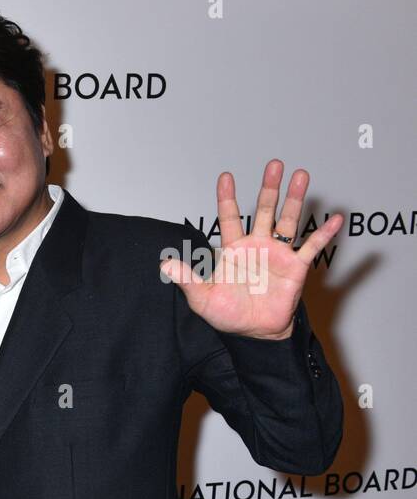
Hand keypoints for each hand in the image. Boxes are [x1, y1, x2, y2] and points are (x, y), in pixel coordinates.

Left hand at [160, 160, 342, 339]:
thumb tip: (163, 265)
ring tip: (302, 176)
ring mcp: (278, 254)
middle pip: (264, 210)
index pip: (229, 217)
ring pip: (289, 220)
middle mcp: (257, 245)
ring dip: (295, 199)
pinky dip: (324, 234)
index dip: (226, 197)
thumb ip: (187, 279)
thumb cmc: (228, 315)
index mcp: (234, 249)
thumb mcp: (202, 298)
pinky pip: (312, 247)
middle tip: (274, 164)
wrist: (254, 333)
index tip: (225, 176)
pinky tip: (335, 219)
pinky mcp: (296, 267)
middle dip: (269, 188)